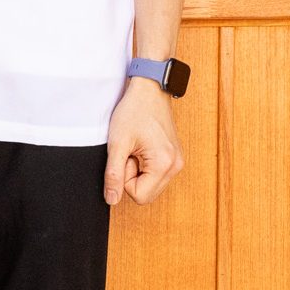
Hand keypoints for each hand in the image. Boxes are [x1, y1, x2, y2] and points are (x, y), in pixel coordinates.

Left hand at [104, 79, 182, 205]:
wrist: (150, 89)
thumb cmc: (134, 110)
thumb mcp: (117, 143)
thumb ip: (113, 174)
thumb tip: (112, 200)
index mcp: (164, 164)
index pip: (139, 196)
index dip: (124, 179)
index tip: (126, 155)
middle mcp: (176, 166)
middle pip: (146, 193)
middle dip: (132, 176)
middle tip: (130, 151)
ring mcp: (177, 162)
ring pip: (150, 185)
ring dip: (138, 171)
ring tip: (136, 148)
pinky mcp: (174, 158)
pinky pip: (155, 175)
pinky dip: (144, 165)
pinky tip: (143, 147)